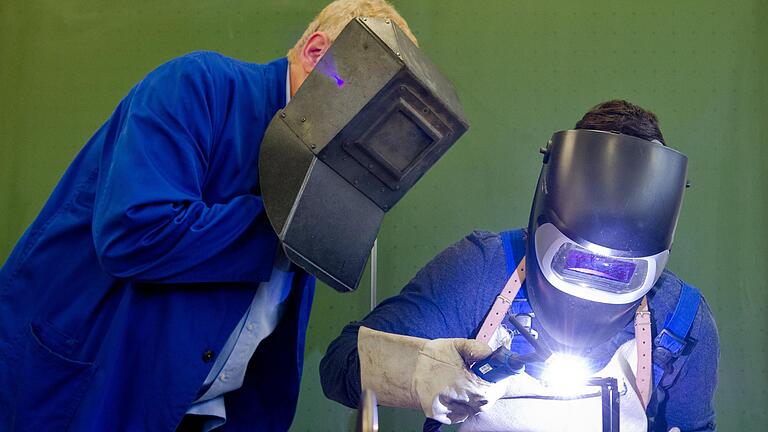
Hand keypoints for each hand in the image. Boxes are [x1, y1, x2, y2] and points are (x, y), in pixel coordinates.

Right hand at [358, 327, 507, 424]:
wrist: (410, 367)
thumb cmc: (435, 355)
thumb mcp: (456, 345)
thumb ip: (477, 348)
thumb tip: (494, 354)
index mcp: (460, 379)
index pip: (489, 391)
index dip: (497, 385)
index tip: (498, 378)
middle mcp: (452, 397)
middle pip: (483, 404)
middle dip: (487, 392)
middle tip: (482, 380)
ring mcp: (444, 408)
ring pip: (472, 410)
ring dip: (475, 400)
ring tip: (467, 385)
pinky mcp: (437, 414)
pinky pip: (459, 415)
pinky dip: (463, 407)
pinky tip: (457, 394)